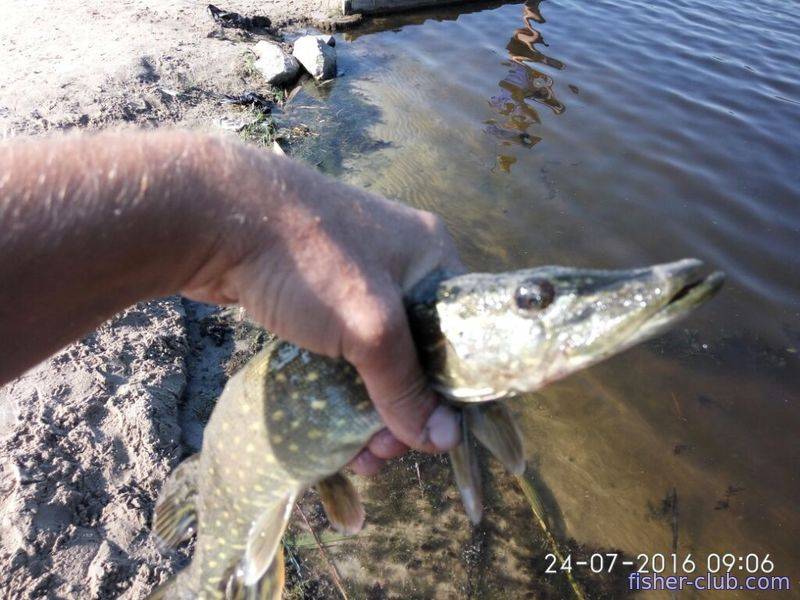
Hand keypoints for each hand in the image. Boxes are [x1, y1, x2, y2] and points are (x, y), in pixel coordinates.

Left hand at [182, 139, 462, 473]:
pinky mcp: (315, 295)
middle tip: (380, 454)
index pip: (461, 332)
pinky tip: (332, 427)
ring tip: (356, 456)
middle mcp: (399, 263)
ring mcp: (354, 278)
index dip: (450, 388)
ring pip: (376, 357)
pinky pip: (342, 351)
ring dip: (370, 409)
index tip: (428, 435)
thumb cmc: (308, 261)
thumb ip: (406, 386)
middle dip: (401, 409)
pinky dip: (340, 388)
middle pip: (418, 352)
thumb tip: (444, 442)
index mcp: (429, 255)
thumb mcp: (369, 327)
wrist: (211, 215)